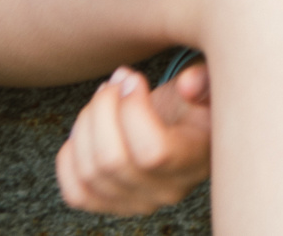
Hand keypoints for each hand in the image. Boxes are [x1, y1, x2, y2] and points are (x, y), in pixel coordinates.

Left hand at [55, 62, 212, 212]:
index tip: (134, 78)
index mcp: (193, 162)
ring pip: (89, 172)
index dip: (133, 110)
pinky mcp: (109, 203)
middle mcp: (165, 192)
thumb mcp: (213, 84)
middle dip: (103, 109)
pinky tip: (87, 127)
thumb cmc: (197, 103)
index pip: (152, 152)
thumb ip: (206, 79)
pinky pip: (76, 192)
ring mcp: (135, 202)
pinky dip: (70, 156)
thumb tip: (188, 85)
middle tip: (115, 82)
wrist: (186, 130)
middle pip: (112, 161)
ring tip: (103, 96)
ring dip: (85, 123)